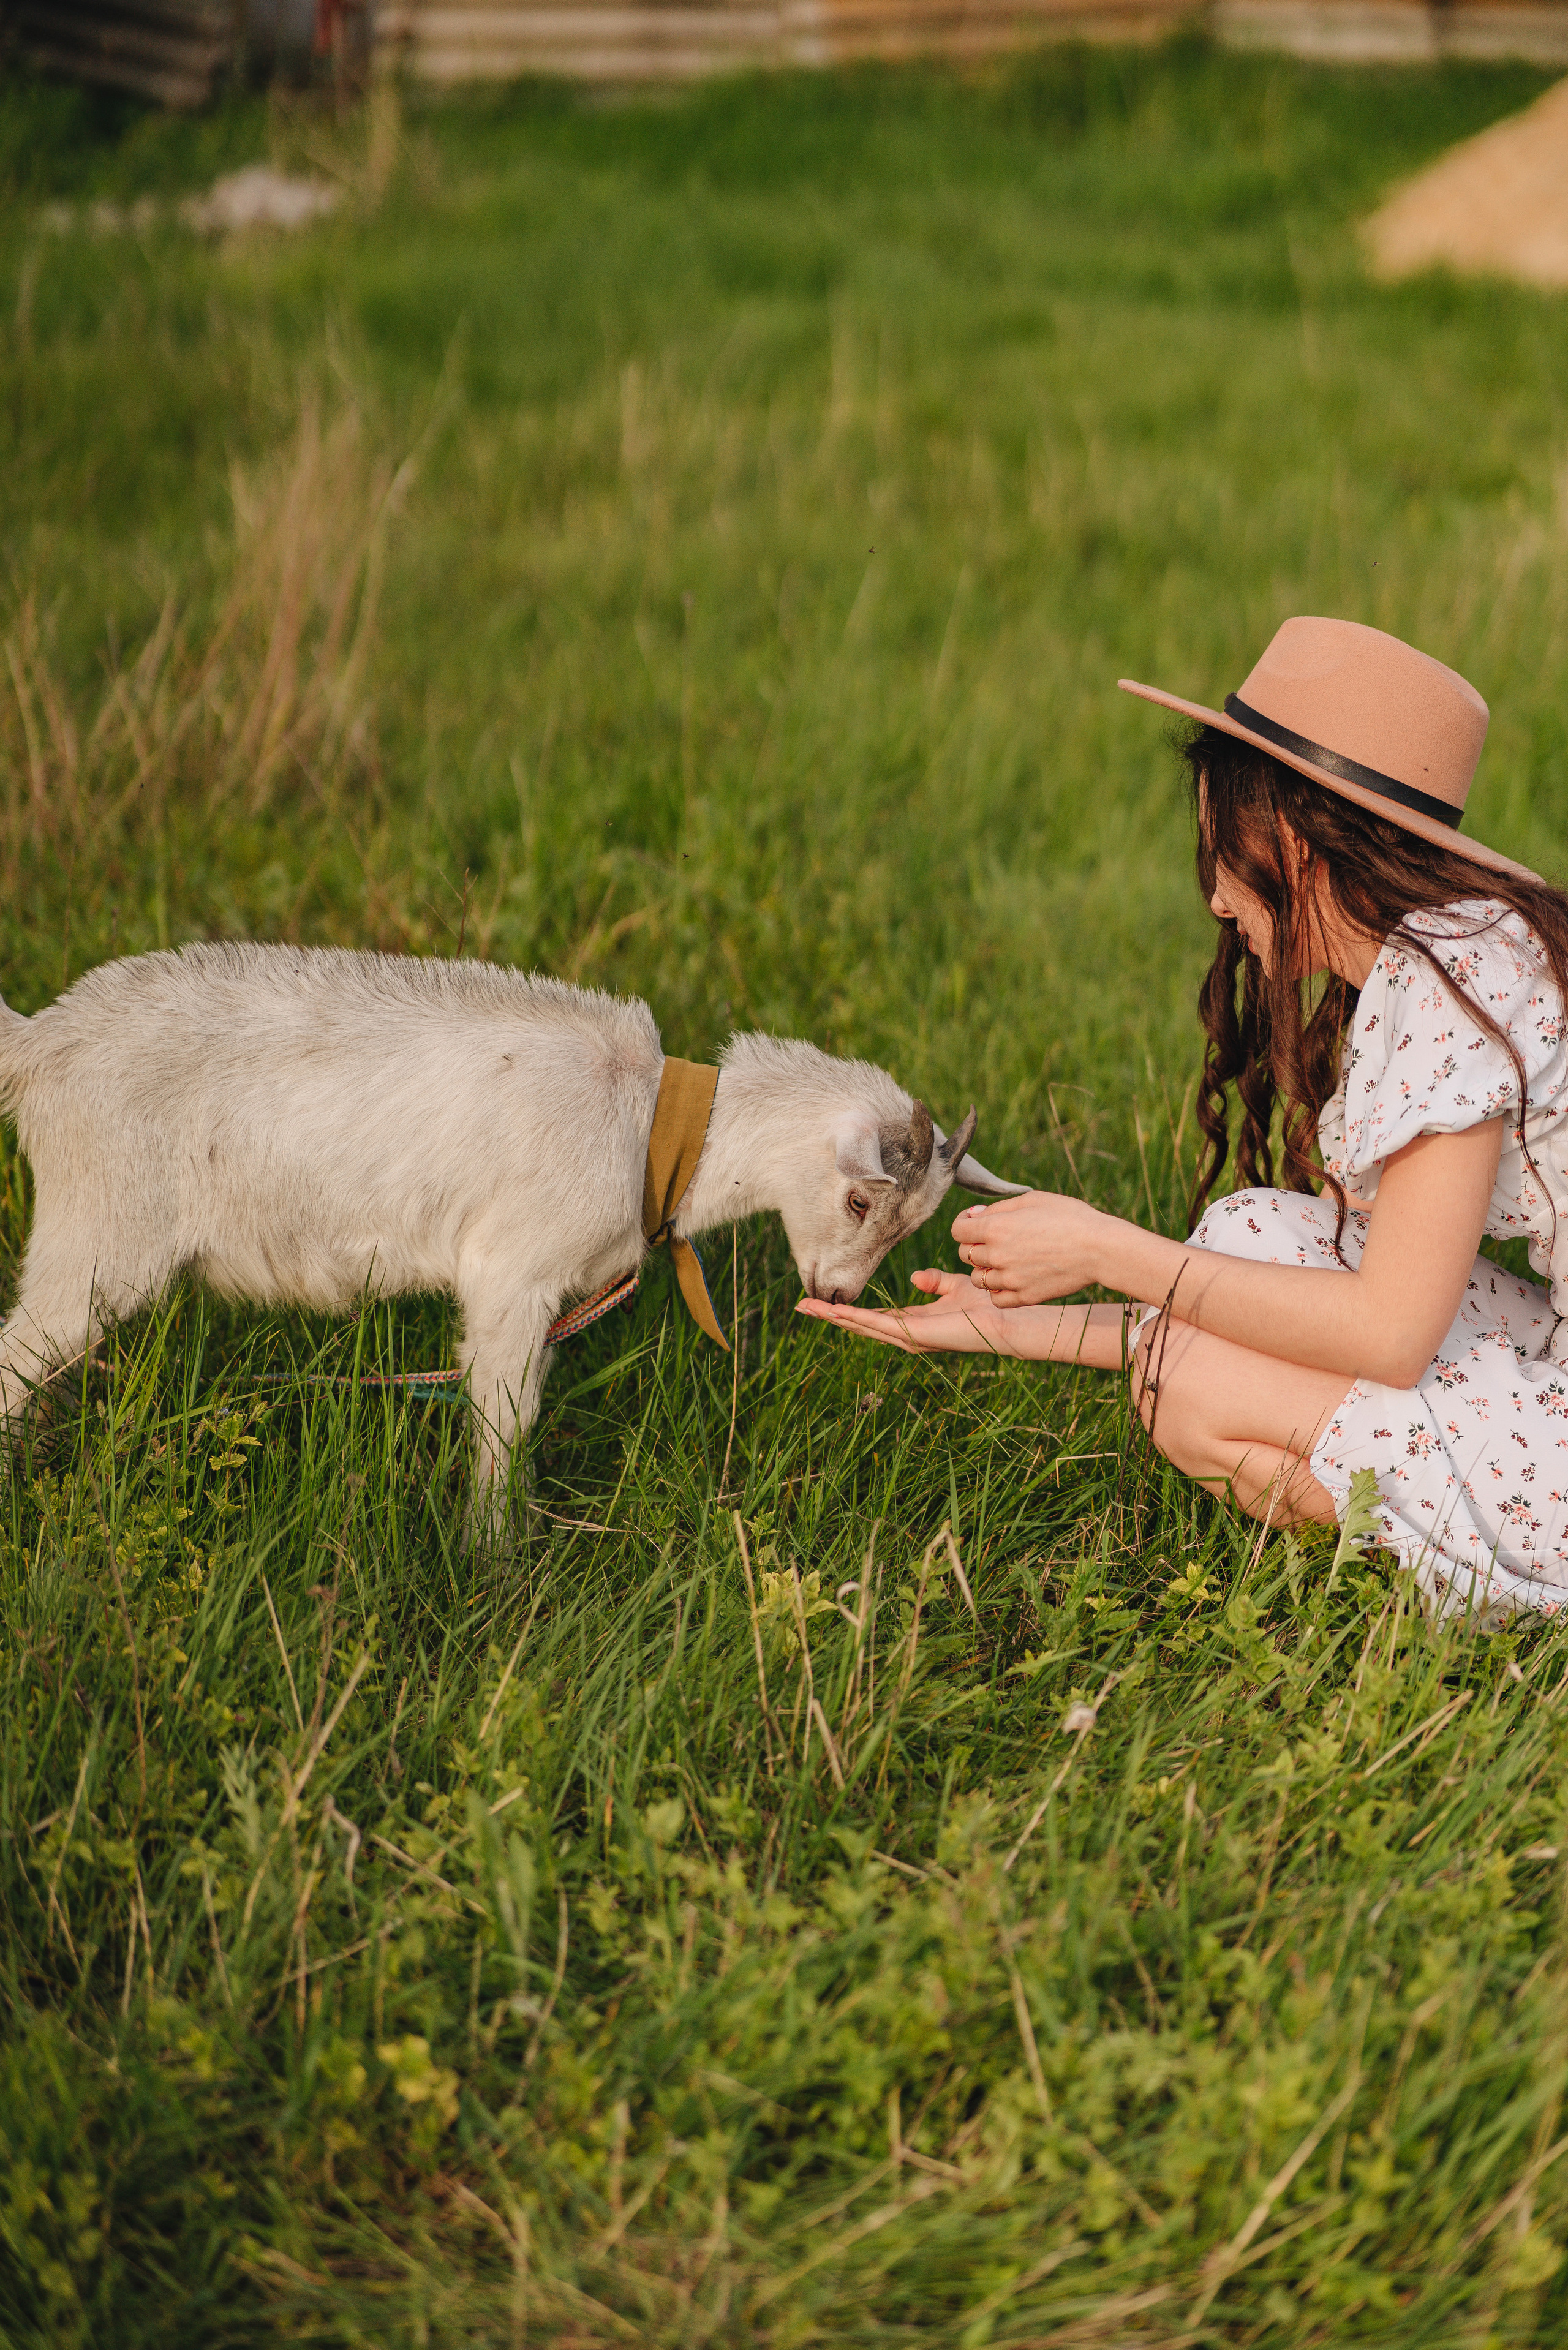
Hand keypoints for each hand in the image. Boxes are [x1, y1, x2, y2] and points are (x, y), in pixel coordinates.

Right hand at [795, 1269, 1022, 1355]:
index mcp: (914, 1323)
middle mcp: (908, 1334)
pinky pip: (881, 1326)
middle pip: (862, 1325)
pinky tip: (838, 1313)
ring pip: (865, 1327)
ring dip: (837, 1319)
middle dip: (832, 1316)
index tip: (824, 1304)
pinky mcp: (916, 1336)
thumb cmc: (984, 1306)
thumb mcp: (952, 1287)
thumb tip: (917, 1278)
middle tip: (803, 1307)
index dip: (849, 1311)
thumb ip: (934, 1282)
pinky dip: (858, 1320)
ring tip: (810, 1309)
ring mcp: (910, 1338)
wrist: (1005, 1319)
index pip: (874, 1317)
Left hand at [948, 1190, 1105, 1306]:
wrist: (1100, 1248)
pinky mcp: (1024, 1297)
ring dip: (985, 1269)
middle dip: (974, 1246)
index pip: (958, 1230)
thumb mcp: (1033, 1200)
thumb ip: (998, 1208)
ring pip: (978, 1279)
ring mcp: (1010, 1279)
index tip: (974, 1223)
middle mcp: (997, 1255)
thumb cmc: (1070, 1217)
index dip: (964, 1224)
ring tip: (1005, 1260)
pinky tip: (1012, 1278)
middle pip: (965, 1254)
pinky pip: (996, 1298)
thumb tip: (974, 1216)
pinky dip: (999, 1290)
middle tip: (994, 1241)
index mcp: (995, 1227)